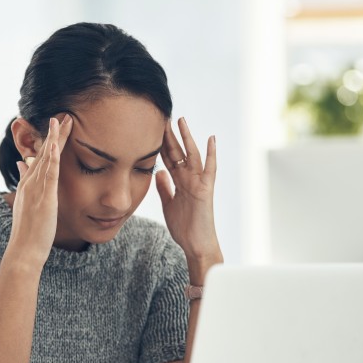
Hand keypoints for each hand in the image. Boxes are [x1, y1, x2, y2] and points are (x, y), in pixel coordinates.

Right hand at [7, 115, 72, 267]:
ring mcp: (35, 190)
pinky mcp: (43, 198)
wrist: (23, 251)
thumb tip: (24, 164)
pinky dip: (51, 158)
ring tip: (63, 120)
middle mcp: (30, 184)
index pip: (40, 158)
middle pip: (43, 153)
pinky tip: (55, 144)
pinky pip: (48, 175)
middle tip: (63, 115)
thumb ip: (26, 184)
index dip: (49, 141)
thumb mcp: (27, 205)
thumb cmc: (29, 233)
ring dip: (54, 139)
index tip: (57, 126)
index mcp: (28, 186)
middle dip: (54, 134)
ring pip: (46, 159)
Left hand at [156, 118, 222, 272]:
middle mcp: (189, 179)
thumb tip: (158, 172)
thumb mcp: (168, 204)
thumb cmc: (184, 227)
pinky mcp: (206, 190)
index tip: (150, 128)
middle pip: (177, 152)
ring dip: (186, 138)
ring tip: (181, 120)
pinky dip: (211, 154)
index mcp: (179, 182)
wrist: (195, 245)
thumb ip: (164, 188)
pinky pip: (209, 169)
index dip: (160, 144)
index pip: (168, 158)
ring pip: (191, 155)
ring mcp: (198, 183)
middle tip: (161, 117)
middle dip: (169, 135)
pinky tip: (211, 139)